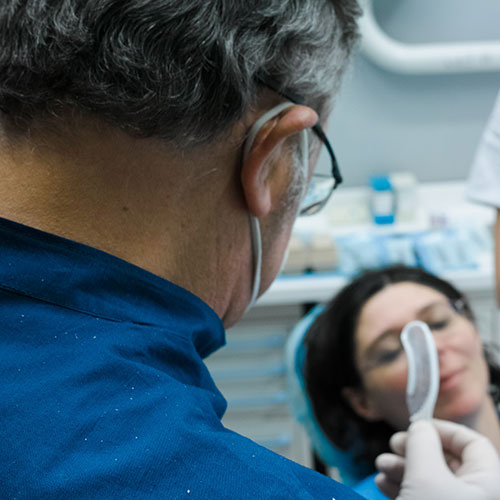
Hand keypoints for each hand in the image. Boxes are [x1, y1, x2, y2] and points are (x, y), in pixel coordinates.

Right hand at [374, 419, 499, 499]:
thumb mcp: (425, 475)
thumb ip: (422, 442)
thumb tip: (420, 426)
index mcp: (489, 483)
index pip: (473, 443)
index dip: (443, 429)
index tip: (417, 426)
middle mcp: (478, 496)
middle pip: (448, 460)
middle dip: (415, 449)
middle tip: (394, 443)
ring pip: (433, 479)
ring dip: (403, 467)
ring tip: (382, 465)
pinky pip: (425, 497)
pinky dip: (404, 486)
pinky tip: (383, 483)